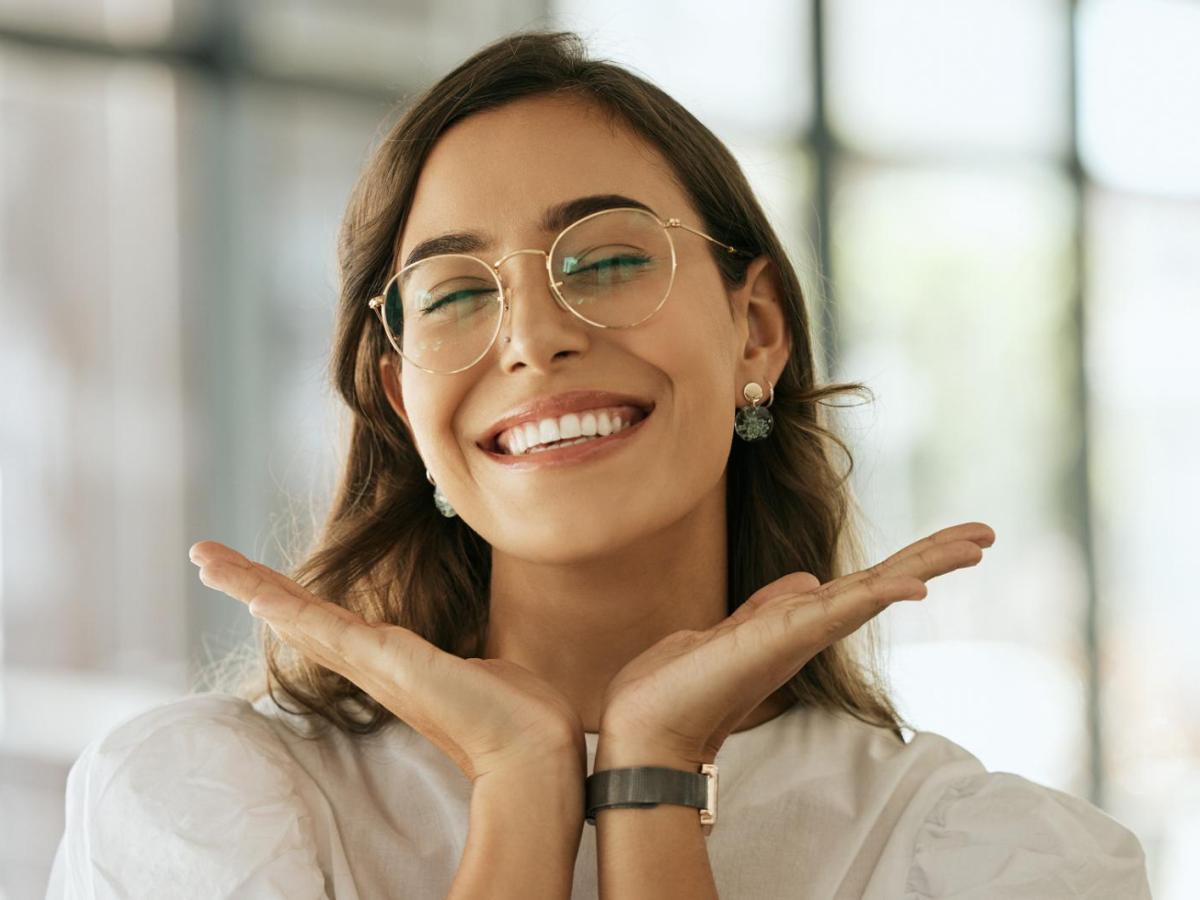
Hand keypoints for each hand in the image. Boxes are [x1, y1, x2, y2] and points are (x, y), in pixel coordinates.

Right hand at [188, 541, 585, 783]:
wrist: (532, 745)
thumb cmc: (513, 712)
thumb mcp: (478, 668)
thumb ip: (461, 661)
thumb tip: (475, 661)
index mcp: (389, 661)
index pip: (324, 621)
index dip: (285, 597)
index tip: (251, 579)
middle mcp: (371, 664)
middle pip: (295, 615)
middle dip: (248, 583)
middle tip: (203, 557)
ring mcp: (374, 664)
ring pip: (299, 617)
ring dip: (250, 585)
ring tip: (206, 560)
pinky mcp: (388, 663)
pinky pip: (327, 629)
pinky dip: (288, 609)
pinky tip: (256, 593)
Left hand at [596, 522, 995, 767]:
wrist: (646, 724)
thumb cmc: (681, 684)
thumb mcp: (732, 630)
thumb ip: (770, 605)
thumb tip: (806, 580)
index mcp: (799, 622)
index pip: (865, 584)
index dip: (908, 562)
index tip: (953, 541)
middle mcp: (809, 629)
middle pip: (884, 584)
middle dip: (934, 557)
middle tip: (987, 533)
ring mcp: (801, 634)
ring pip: (874, 591)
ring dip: (926, 564)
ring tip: (976, 542)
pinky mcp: (783, 638)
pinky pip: (840, 611)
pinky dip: (879, 596)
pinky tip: (916, 585)